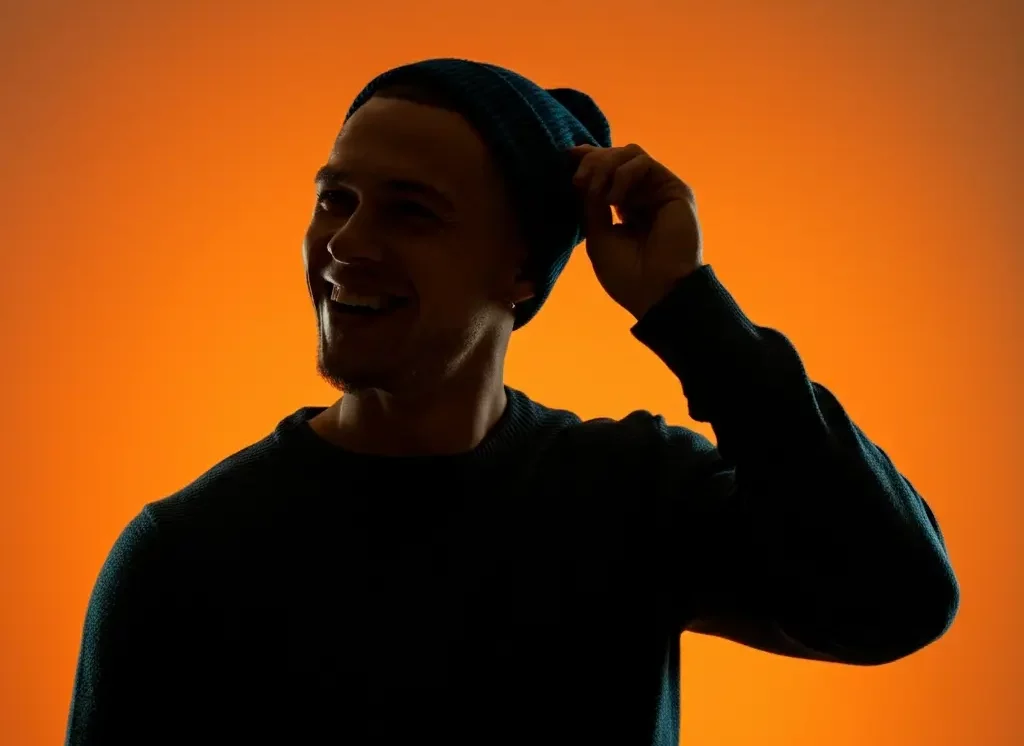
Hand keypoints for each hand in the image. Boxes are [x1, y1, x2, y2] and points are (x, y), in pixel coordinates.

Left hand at [569, 143, 702, 320]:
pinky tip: (614, 199)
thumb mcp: (598, 236)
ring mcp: (659, 191)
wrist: (656, 294)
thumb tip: (583, 176)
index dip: (588, 159)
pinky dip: (623, 174)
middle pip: (616, 156)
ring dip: (606, 165)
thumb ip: (592, 204)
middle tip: (577, 181)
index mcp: (625, 207)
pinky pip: (644, 163)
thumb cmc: (626, 275)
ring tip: (595, 191)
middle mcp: (643, 195)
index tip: (567, 159)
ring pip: (629, 153)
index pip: (607, 171)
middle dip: (592, 162)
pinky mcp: (674, 189)